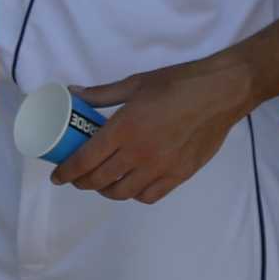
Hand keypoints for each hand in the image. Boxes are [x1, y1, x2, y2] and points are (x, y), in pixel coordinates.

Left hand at [49, 58, 254, 202]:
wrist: (221, 93)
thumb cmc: (177, 83)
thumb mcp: (135, 83)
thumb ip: (102, 94)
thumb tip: (73, 93)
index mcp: (124, 129)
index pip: (85, 160)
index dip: (66, 173)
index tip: (57, 177)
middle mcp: (139, 154)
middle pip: (99, 180)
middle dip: (82, 182)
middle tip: (77, 177)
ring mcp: (160, 168)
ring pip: (122, 193)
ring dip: (106, 190)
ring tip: (102, 182)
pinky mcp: (179, 175)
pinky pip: (149, 196)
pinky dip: (134, 195)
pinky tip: (131, 185)